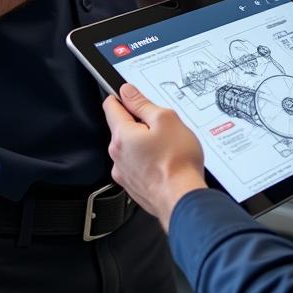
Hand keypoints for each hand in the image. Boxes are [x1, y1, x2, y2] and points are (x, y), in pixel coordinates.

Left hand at [103, 84, 206, 229]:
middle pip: (122, 128)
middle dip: (139, 123)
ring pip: (130, 148)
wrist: (182, 199)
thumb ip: (143, 104)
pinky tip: (165, 163)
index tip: (131, 95)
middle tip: (161, 126)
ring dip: (144, 143)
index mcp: (122, 136)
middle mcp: (117, 156)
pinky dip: (147, 161)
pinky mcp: (133, 186)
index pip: (110, 106)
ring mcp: (124, 173)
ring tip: (167, 147)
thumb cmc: (177, 162)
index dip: (122, 97)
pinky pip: (136, 165)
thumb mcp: (165, 119)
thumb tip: (128, 92)